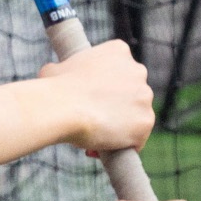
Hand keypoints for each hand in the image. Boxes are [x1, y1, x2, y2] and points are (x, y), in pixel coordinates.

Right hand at [39, 38, 154, 152]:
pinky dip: (124, 146)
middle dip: (116, 107)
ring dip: (121, 127)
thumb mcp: (56, 68)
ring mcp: (145, 97)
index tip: (91, 100)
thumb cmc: (55, 87)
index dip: (105, 89)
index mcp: (119, 51)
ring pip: (136, 117)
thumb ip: (65, 69)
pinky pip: (138, 139)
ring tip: (98, 137)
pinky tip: (106, 150)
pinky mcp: (145, 122)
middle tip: (94, 119)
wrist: (63, 107)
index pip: (119, 71)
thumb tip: (55, 73)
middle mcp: (138, 71)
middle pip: (132, 93)